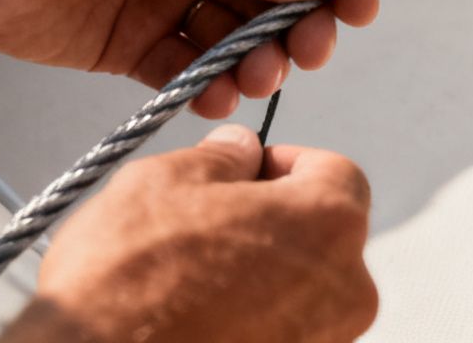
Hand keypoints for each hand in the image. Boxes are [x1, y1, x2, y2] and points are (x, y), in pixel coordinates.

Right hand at [2, 126, 377, 342]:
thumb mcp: (167, 181)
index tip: (250, 169)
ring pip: (305, 288)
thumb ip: (223, 157)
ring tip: (198, 273)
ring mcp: (324, 340)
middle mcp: (345, 289)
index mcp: (329, 222)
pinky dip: (253, 318)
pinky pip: (284, 331)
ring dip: (264, 272)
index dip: (287, 163)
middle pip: (325, 234)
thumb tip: (241, 149)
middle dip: (275, 221)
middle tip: (215, 221)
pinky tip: (200, 313)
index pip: (336, 173)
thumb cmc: (127, 280)